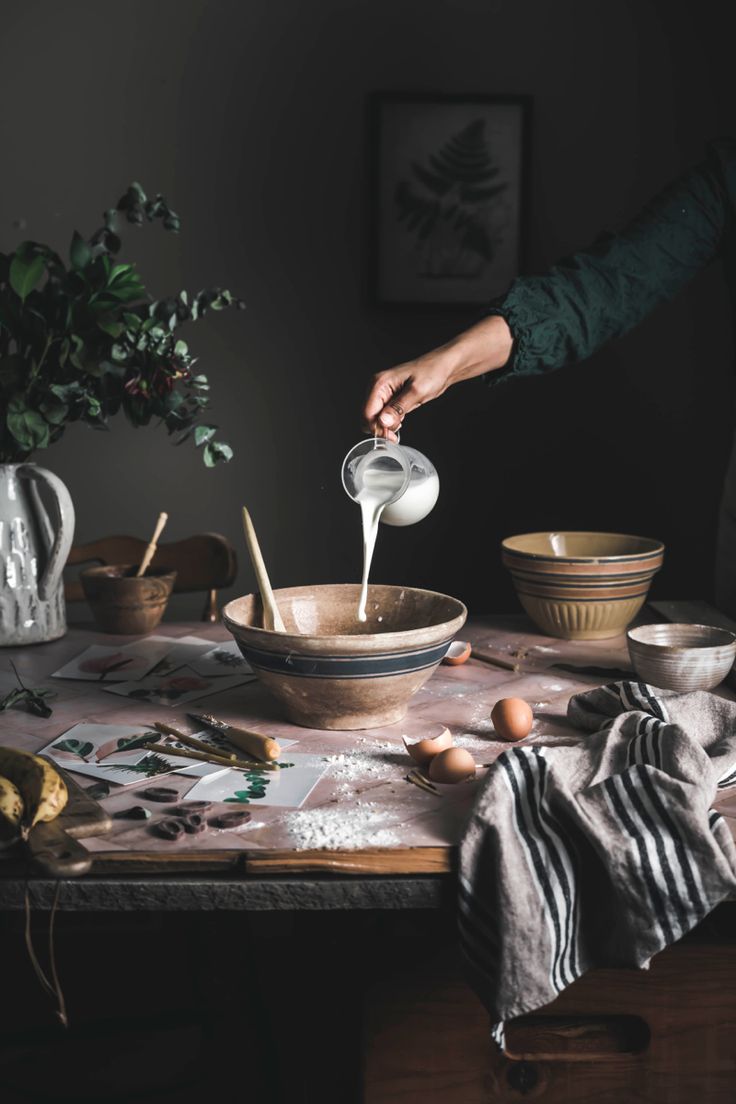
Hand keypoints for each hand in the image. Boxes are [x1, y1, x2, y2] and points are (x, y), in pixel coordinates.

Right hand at [362, 315, 513, 438]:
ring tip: (402, 422)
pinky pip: (384, 415)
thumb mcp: (416, 392)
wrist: (444, 366)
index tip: (390, 436)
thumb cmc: (432, 372)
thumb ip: (398, 408)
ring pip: (376, 418)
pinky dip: (391, 421)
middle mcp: (378, 387)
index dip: (376, 427)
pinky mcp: (391, 398)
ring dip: (387, 426)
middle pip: (368, 416)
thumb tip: (383, 421)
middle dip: (381, 428)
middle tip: (396, 433)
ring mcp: (384, 393)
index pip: (367, 412)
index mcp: (380, 383)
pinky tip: (402, 418)